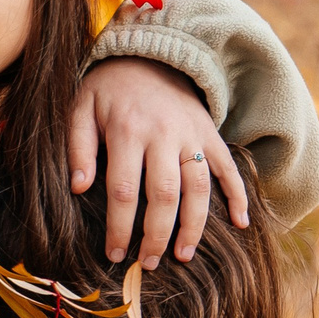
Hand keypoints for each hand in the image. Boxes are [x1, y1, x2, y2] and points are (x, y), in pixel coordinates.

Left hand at [68, 58, 248, 268]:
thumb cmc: (106, 89)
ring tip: (184, 256)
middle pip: (164, 195)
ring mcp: (192, 135)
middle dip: (157, 235)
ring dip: (194, 226)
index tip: (115, 254)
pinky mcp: (210, 134)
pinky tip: (241, 225)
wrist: (147, 53)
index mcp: (127, 132)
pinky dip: (239, 196)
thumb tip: (78, 188)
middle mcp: (163, 135)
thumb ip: (77, 147)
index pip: (123, 191)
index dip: (119, 227)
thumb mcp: (79, 108)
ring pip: (199, 188)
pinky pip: (229, 168)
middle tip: (148, 264)